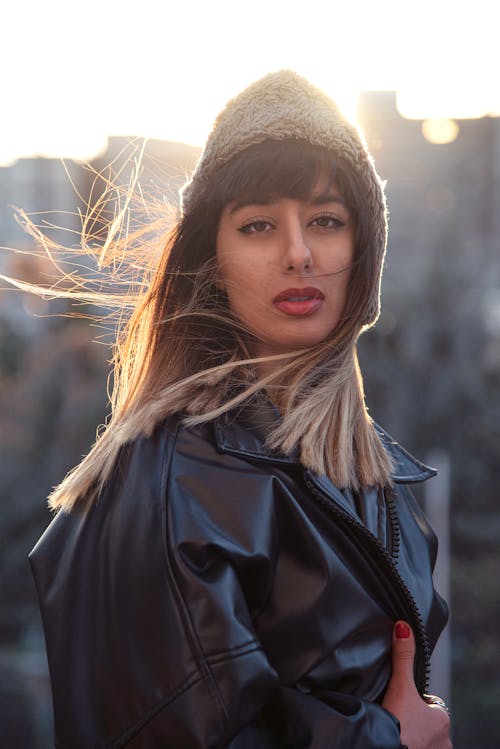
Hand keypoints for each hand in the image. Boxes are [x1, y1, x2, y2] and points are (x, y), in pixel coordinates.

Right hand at [382, 621, 451, 748]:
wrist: (383, 747)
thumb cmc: (397, 723)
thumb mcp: (400, 685)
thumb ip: (402, 657)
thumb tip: (403, 627)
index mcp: (442, 718)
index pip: (428, 701)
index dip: (412, 697)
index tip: (399, 699)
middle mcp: (443, 739)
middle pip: (424, 718)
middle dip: (411, 715)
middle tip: (393, 712)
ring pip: (420, 734)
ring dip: (408, 729)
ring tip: (392, 725)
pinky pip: (415, 744)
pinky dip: (406, 740)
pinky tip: (394, 736)